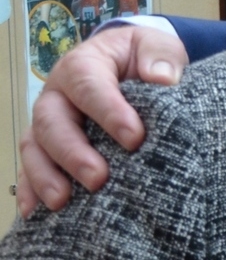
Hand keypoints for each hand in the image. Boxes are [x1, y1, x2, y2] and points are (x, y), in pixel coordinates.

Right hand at [15, 24, 186, 215]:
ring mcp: (47, 122)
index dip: (108, 111)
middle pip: (52, 122)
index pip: (88, 85)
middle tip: (98, 178)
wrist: (129, 63)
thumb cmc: (143, 57)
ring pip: (34, 147)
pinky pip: (29, 168)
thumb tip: (162, 78)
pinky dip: (30, 189)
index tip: (134, 137)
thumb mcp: (156, 46)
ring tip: (63, 201)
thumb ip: (161, 56)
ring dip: (45, 176)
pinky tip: (35, 213)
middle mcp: (57, 95)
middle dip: (73, 152)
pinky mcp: (46, 147)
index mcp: (82, 66)